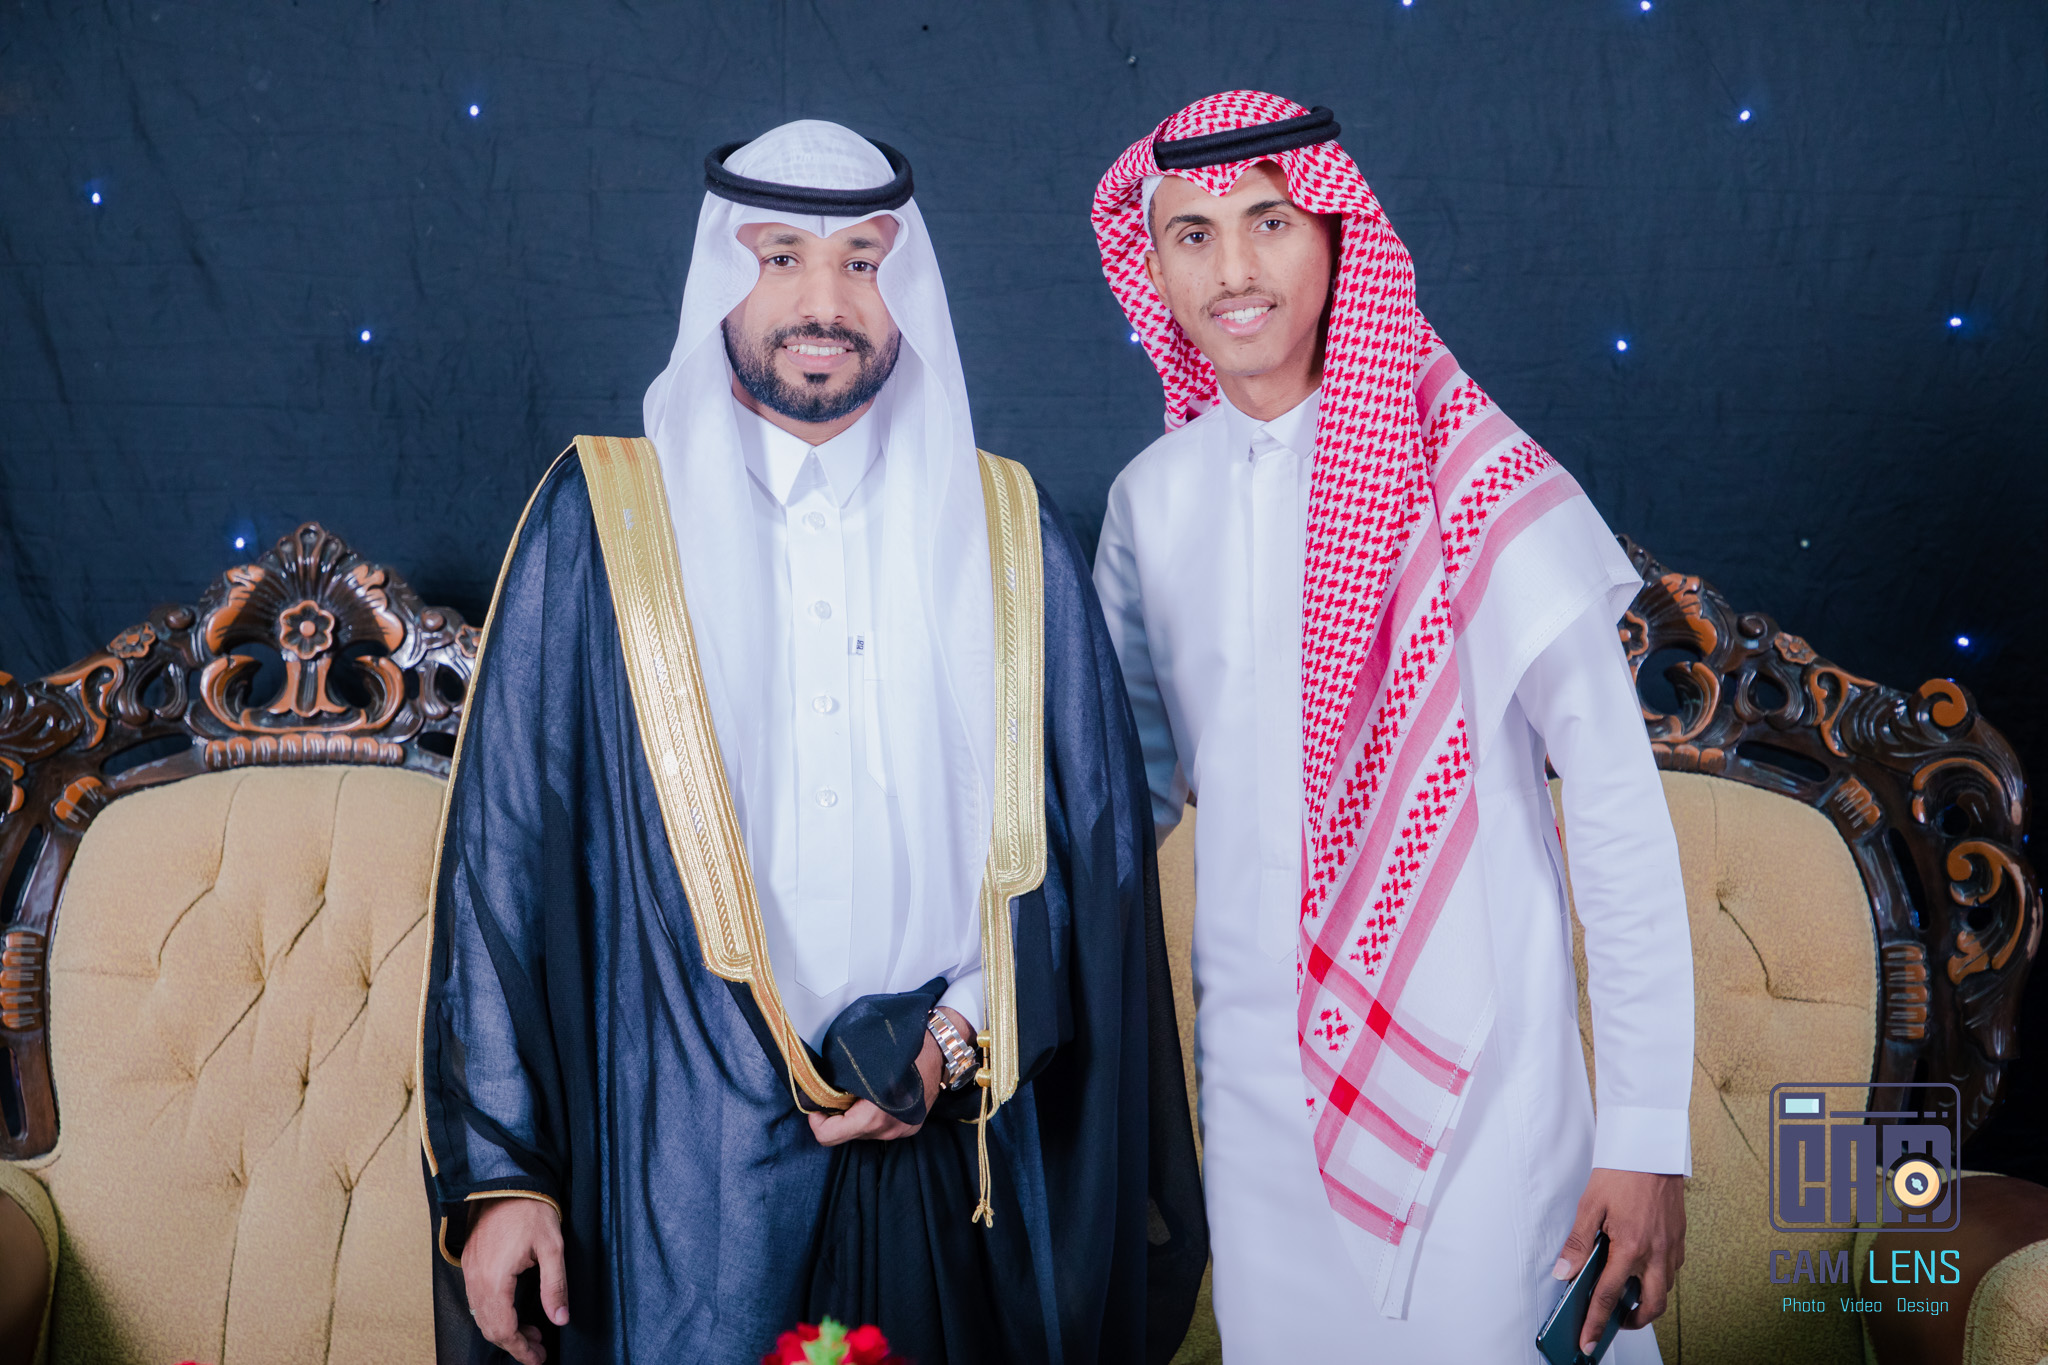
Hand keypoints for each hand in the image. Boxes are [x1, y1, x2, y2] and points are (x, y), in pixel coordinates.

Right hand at [463, 1196, 568, 1364]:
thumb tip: (560, 1318)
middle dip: (514, 1344)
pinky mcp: (470, 1262)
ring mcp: (470, 1270)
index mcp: (495, 1279)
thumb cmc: (531, 1208)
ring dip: (504, 1328)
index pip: (503, 1329)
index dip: (521, 1349)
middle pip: (489, 1328)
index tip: (538, 1358)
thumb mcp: (552, 1246)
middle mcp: (476, 1278)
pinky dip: (494, 1313)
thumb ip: (555, 1285)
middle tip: (538, 1348)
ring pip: (481, 1315)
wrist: (506, 1178)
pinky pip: (477, 1299)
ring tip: (531, 1332)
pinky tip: (514, 1309)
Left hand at [807, 1006, 964, 1146]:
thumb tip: (817, 1088)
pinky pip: (879, 1128)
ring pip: (863, 1131)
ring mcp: (902, 1130)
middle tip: (837, 1091)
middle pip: (846, 1134)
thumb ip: (840, 1079)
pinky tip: (875, 1096)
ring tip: (858, 1090)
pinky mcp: (910, 1127)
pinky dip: (871, 1115)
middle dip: (837, 1115)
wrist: (942, 1046)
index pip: (829, 1136)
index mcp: (876, 1116)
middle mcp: (889, 1129)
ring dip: (855, 1115)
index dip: (816, 1120)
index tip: (816, 1103)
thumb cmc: (904, 1047)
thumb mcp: (864, 1059)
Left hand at [1553, 1168, 1684, 1352]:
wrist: (1652, 1146)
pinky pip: (1672, 1270)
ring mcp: (1672, 1246)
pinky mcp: (1680, 1237)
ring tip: (1625, 1298)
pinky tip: (1641, 1270)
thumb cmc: (1621, 1171)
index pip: (1609, 1296)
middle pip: (1650, 1306)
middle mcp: (1656, 1252)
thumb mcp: (1591, 1205)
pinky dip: (1658, 1279)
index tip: (1586, 1341)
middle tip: (1612, 1322)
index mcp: (1631, 1246)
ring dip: (1646, 1301)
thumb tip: (1564, 1272)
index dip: (1595, 1322)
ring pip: (1664, 1290)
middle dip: (1631, 1322)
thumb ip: (1578, 1243)